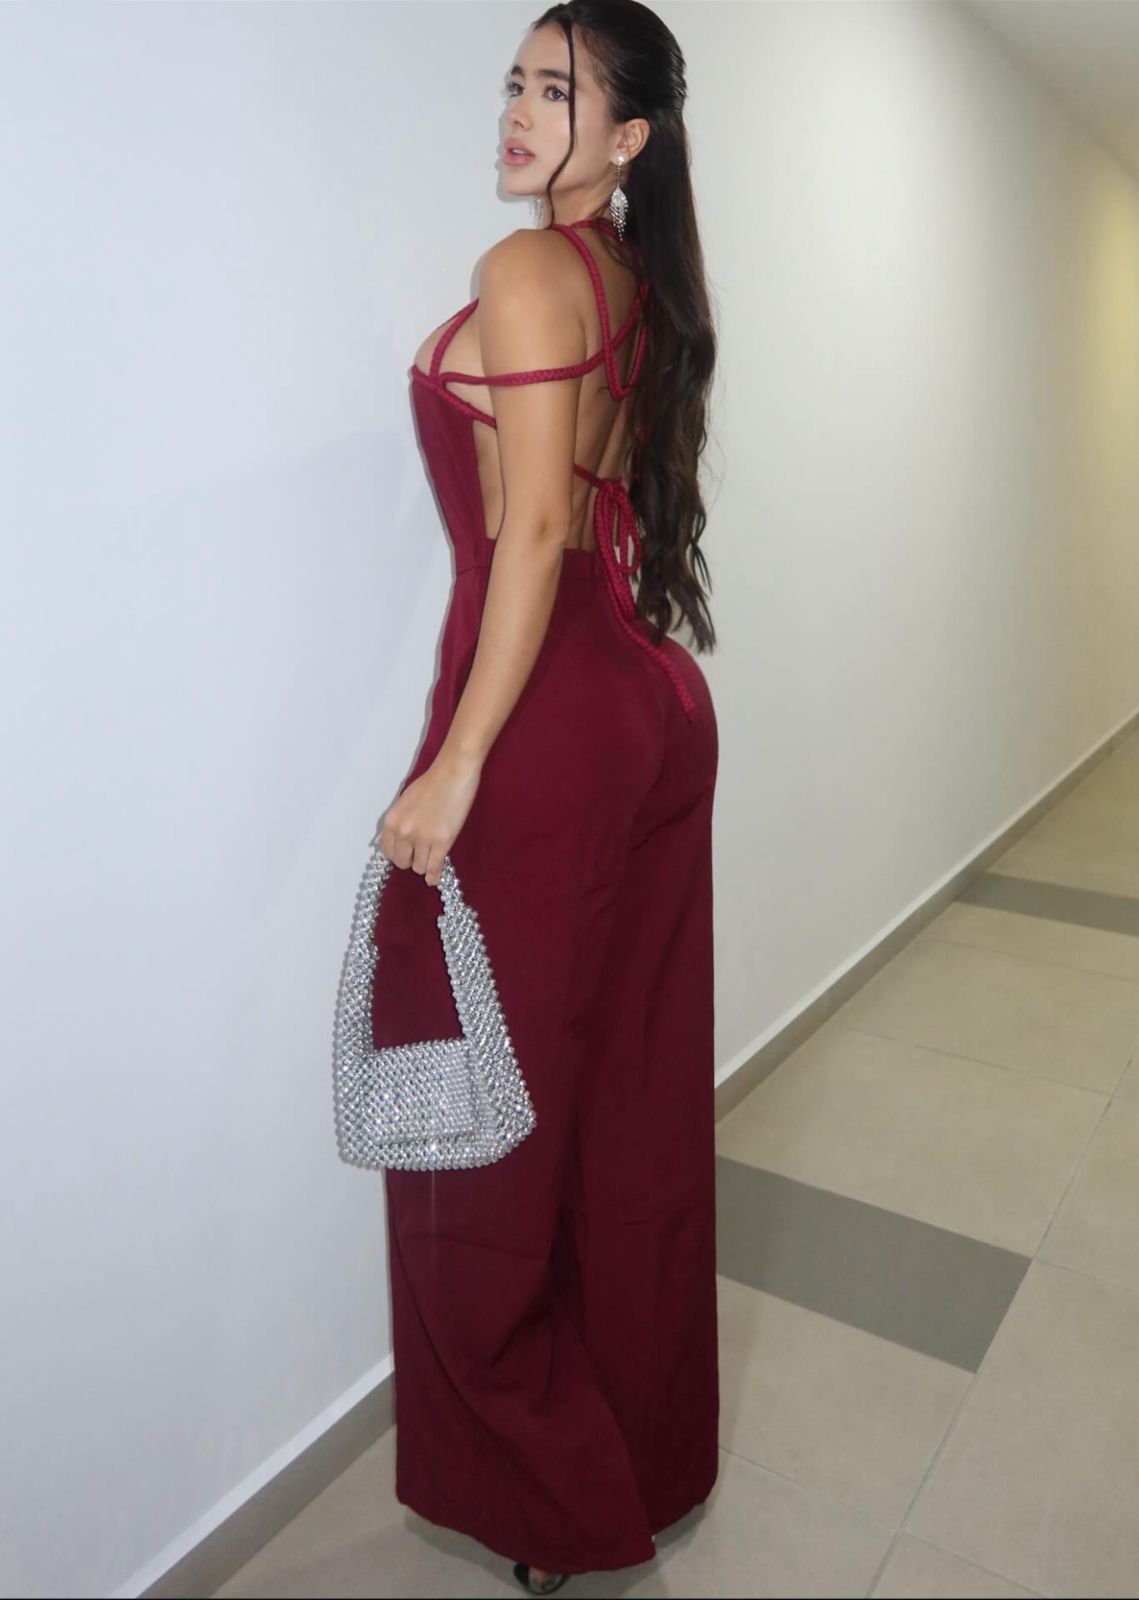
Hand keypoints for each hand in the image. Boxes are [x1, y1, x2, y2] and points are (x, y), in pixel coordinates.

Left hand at [374, 748, 481, 887]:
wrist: (453, 774)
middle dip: (411, 860)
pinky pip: (434, 867)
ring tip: (433, 856)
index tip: (408, 852)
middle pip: (402, 863)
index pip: (388, 852)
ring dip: (425, 864)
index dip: (399, 853)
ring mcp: (422, 839)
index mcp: (391, 822)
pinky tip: (435, 878)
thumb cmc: (430, 784)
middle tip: (422, 852)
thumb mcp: (403, 803)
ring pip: (419, 867)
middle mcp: (403, 833)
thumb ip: (393, 825)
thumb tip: (380, 843)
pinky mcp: (441, 842)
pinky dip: (434, 875)